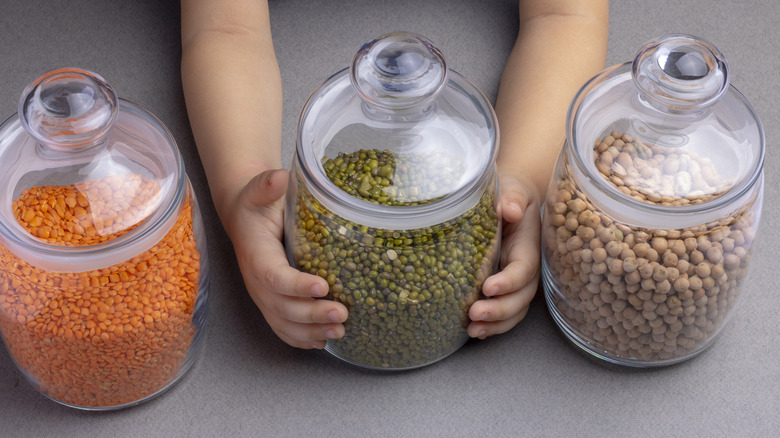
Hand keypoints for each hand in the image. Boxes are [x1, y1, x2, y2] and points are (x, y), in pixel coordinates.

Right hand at [224, 169, 347, 348]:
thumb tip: (278, 177)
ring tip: (340, 331)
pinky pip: (283, 328)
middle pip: (282, 307)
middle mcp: (257, 281)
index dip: (297, 285)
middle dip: (312, 315)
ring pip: (283, 324)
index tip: (323, 286)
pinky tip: (323, 341)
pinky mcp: (272, 303)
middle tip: (342, 314)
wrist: (244, 216)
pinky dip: (302, 339)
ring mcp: (264, 296)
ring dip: (311, 332)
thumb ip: (267, 185)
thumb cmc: (256, 203)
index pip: (274, 276)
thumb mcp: (259, 189)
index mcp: (256, 255)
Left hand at [468, 173, 541, 338]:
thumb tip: (510, 209)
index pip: (524, 268)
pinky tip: (476, 333)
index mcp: (528, 245)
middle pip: (521, 297)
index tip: (488, 287)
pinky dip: (493, 326)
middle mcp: (526, 268)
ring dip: (496, 324)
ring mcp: (517, 281)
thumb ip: (513, 198)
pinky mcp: (506, 289)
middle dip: (500, 310)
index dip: (509, 281)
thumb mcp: (513, 190)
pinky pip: (506, 312)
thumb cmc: (511, 195)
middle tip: (475, 314)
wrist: (512, 202)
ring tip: (473, 331)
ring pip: (515, 310)